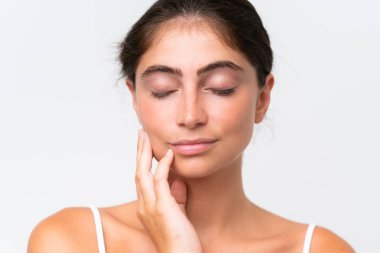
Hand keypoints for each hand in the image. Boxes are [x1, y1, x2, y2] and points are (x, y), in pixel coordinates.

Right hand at [135, 129, 201, 252]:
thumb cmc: (181, 241)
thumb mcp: (178, 214)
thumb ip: (176, 197)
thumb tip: (178, 180)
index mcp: (146, 207)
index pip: (141, 178)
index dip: (141, 161)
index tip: (144, 146)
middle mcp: (144, 205)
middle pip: (137, 172)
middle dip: (139, 151)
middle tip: (140, 133)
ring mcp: (151, 206)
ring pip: (143, 173)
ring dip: (144, 153)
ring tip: (146, 136)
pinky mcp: (162, 208)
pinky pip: (160, 181)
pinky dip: (163, 165)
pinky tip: (168, 154)